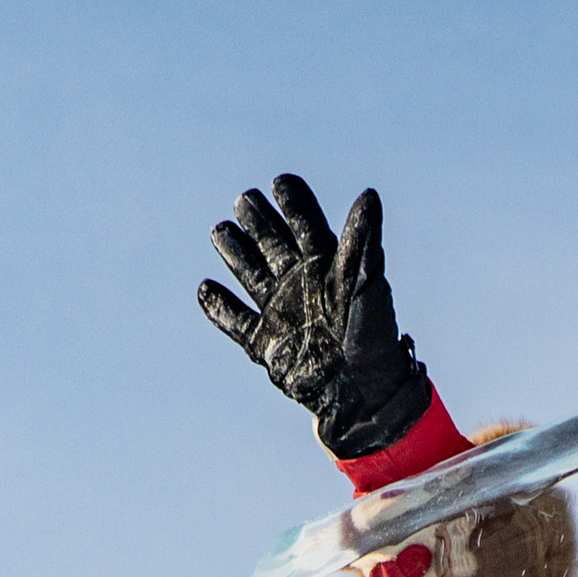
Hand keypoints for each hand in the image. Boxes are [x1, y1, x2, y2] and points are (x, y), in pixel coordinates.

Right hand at [197, 175, 431, 459]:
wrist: (360, 393)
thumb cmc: (372, 337)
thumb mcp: (367, 284)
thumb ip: (363, 241)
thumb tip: (369, 195)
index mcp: (327, 266)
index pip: (305, 224)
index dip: (293, 202)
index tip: (280, 182)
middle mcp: (300, 284)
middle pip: (272, 243)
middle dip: (258, 220)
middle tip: (245, 200)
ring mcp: (280, 312)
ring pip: (250, 274)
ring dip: (235, 252)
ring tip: (220, 230)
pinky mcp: (264, 343)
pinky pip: (236, 322)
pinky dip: (219, 308)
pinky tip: (205, 288)